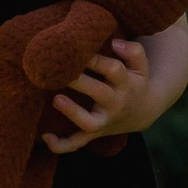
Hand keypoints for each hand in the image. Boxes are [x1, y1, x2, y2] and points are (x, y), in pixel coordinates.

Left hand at [43, 34, 155, 154]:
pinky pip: (77, 143)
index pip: (113, 69)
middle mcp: (115, 104)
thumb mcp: (141, 66)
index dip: (96, 59)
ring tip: (56, 99)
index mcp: (126, 85)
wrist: (142, 113)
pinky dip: (61, 145)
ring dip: (73, 113)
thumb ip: (133, 51)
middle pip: (99, 92)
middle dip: (80, 81)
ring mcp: (104, 121)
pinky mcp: (93, 133)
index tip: (78, 48)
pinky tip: (45, 137)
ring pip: (89, 122)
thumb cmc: (135, 82)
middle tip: (60, 70)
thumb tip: (115, 43)